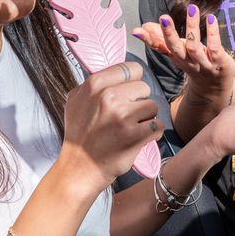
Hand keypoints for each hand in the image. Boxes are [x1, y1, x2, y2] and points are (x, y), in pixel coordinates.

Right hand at [59, 61, 160, 188]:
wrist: (79, 167)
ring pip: (153, 106)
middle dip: (139, 101)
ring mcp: (122, 116)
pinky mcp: (134, 135)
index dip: (133, 82)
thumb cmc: (79, 134)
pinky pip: (158, 125)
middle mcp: (107, 97)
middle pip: (144, 87)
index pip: (131, 68)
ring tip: (131, 128)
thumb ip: (95, 84)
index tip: (127, 95)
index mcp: (94, 84)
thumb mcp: (76, 100)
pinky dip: (152, 133)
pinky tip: (138, 138)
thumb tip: (118, 72)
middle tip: (126, 116)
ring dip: (146, 118)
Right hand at [135, 4, 234, 103]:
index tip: (137, 30)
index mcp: (174, 56)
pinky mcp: (218, 62)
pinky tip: (211, 18)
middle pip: (175, 48)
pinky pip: (214, 47)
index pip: (158, 47)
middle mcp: (186, 60)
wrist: (213, 86)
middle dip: (168, 33)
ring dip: (192, 27)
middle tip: (163, 17)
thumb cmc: (193, 62)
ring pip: (194, 46)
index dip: (147, 40)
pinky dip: (213, 33)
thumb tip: (144, 25)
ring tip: (192, 8)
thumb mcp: (176, 51)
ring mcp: (202, 63)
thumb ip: (161, 37)